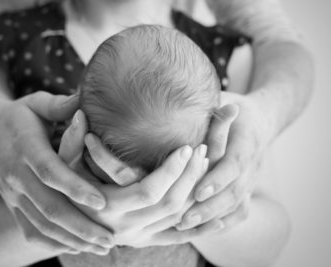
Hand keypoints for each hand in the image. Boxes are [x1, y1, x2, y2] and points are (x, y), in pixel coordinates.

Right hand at [0, 92, 113, 254]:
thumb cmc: (17, 116)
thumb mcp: (35, 104)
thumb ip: (60, 105)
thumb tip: (85, 101)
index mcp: (26, 148)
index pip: (51, 172)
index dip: (76, 188)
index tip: (102, 202)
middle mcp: (17, 176)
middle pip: (49, 207)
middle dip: (81, 225)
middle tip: (110, 238)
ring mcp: (13, 194)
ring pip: (42, 224)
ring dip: (72, 239)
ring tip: (100, 248)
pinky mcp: (12, 205)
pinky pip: (31, 230)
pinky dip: (53, 243)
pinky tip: (76, 249)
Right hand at [70, 132, 216, 246]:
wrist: (67, 222)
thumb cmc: (64, 189)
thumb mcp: (63, 166)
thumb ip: (71, 142)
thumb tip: (79, 114)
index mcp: (107, 207)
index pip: (150, 190)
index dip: (171, 170)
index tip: (186, 147)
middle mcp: (125, 227)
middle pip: (170, 204)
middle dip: (190, 176)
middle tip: (201, 149)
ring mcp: (137, 236)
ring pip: (178, 218)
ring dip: (195, 190)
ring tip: (205, 163)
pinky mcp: (145, 240)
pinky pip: (178, 233)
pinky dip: (197, 221)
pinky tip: (212, 206)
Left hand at [178, 93, 269, 230]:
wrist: (262, 119)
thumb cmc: (235, 107)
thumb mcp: (226, 101)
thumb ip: (211, 111)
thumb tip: (180, 105)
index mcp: (247, 139)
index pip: (234, 164)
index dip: (217, 179)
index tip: (198, 191)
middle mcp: (252, 163)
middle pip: (234, 191)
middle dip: (209, 207)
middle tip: (183, 219)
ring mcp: (251, 178)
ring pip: (236, 204)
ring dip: (211, 217)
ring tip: (185, 227)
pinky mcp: (248, 187)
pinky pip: (240, 210)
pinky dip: (225, 222)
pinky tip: (204, 230)